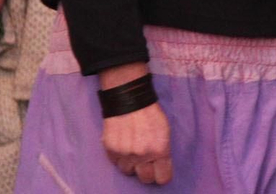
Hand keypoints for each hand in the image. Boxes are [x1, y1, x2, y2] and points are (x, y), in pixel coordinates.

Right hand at [100, 64, 172, 184]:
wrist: (128, 98)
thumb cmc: (150, 113)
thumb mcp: (165, 131)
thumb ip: (162, 150)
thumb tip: (160, 166)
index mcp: (159, 150)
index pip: (163, 178)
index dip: (162, 175)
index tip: (160, 171)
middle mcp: (142, 155)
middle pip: (145, 179)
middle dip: (147, 172)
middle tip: (146, 162)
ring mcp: (125, 154)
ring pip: (128, 171)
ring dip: (131, 164)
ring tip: (132, 149)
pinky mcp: (110, 150)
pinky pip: (115, 163)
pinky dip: (119, 157)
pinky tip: (123, 144)